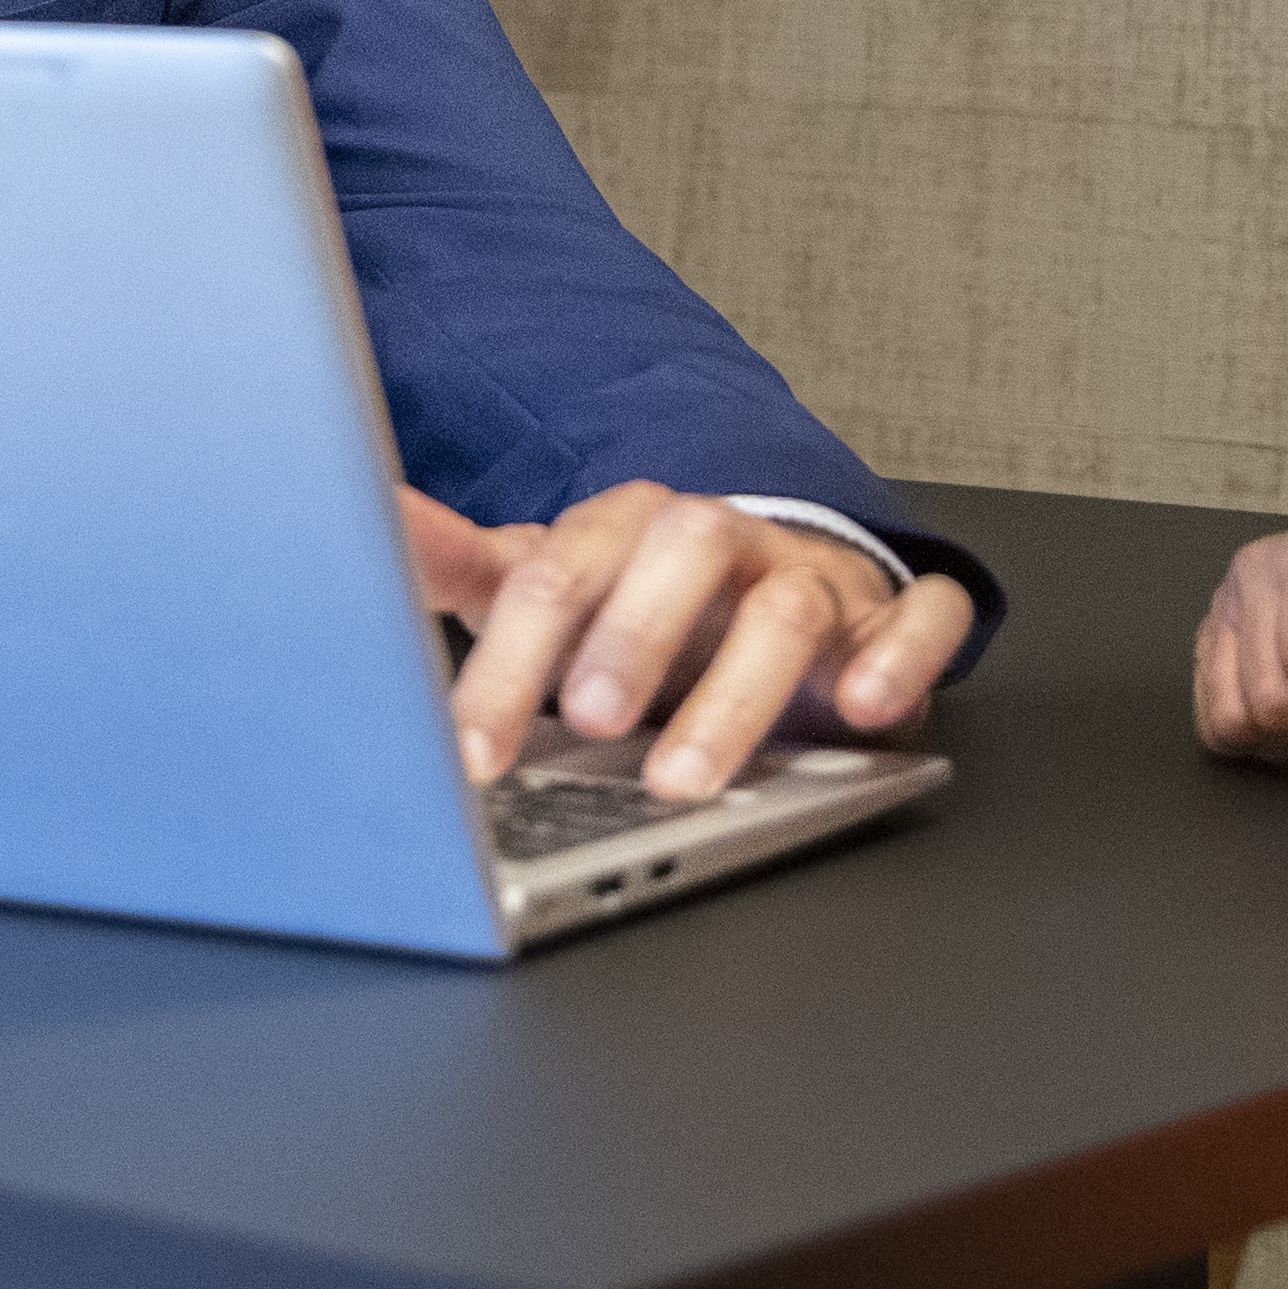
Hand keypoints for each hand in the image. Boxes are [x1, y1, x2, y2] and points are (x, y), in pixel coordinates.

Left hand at [415, 484, 977, 802]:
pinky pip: (920, 618)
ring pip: (789, 611)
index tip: (473, 750)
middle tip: (590, 721)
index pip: (558, 574)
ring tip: (687, 775)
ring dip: (740, 693)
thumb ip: (461, 561)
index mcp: (623, 529)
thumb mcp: (547, 582)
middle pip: (682, 556)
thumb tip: (367, 512)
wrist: (776, 580)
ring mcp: (811, 577)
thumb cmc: (649, 601)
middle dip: (634, 639)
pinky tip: (867, 708)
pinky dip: (902, 656)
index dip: (513, 663)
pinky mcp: (891, 614)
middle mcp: (720, 540)